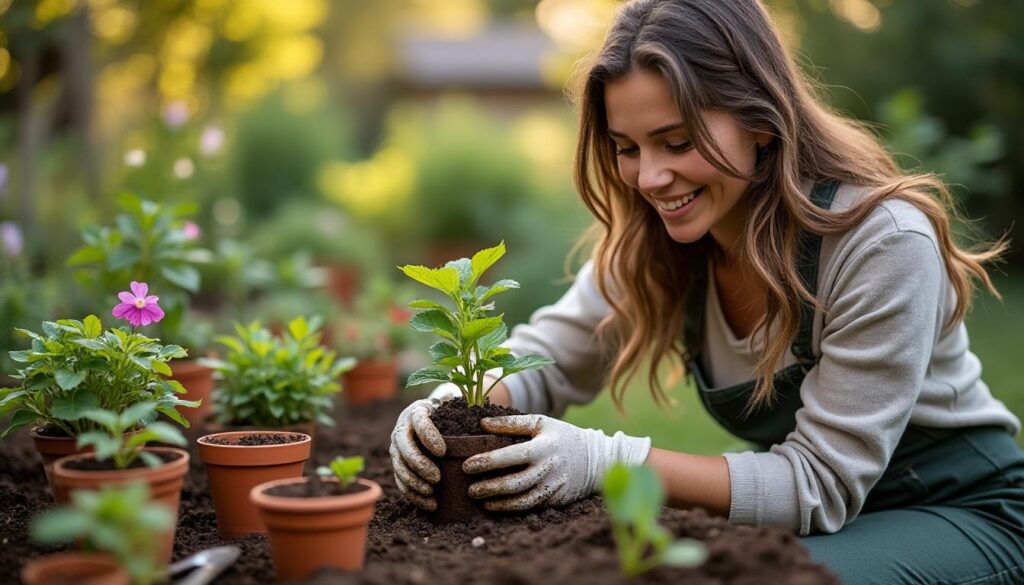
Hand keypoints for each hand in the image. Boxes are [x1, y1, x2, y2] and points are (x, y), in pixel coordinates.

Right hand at [390, 383, 460, 510]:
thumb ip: (464, 407)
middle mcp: (402, 428)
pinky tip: (429, 504)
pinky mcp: (397, 464)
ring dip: (413, 482)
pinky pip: (400, 481)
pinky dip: (412, 494)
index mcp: (417, 411)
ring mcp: (396, 447)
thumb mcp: (454, 407)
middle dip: (419, 464)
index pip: (419, 422)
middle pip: (404, 446)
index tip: (443, 451)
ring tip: (431, 493)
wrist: (429, 418)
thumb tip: (482, 411)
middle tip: (437, 478)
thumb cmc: (448, 414)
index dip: (428, 436)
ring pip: (399, 465)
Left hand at [463, 414, 650, 510]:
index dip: (487, 461)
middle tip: (470, 489)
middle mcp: (548, 469)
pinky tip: (497, 506)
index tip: (467, 465)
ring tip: (481, 500)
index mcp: (542, 447)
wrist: (596, 460)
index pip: (510, 456)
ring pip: (522, 500)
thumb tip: (482, 424)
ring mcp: (553, 487)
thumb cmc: (563, 437)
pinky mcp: (556, 500)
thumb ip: (511, 424)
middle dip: (489, 487)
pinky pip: (531, 506)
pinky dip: (512, 508)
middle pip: (514, 483)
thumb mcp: (541, 423)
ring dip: (498, 502)